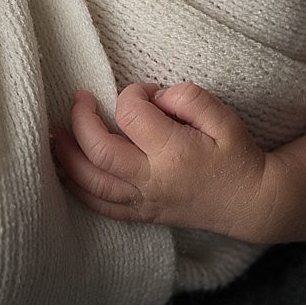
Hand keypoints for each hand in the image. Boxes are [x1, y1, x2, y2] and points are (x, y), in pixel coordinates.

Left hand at [50, 83, 274, 240]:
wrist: (253, 203)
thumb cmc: (239, 156)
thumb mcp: (225, 118)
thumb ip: (189, 98)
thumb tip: (155, 96)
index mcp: (174, 153)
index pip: (132, 116)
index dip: (132, 94)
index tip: (145, 90)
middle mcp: (153, 181)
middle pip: (99, 152)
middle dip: (81, 120)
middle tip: (79, 97)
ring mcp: (145, 202)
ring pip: (92, 184)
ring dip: (66, 157)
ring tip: (52, 134)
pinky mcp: (142, 214)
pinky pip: (100, 206)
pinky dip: (77, 188)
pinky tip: (64, 170)